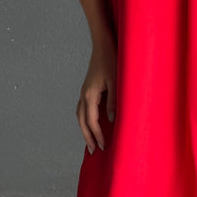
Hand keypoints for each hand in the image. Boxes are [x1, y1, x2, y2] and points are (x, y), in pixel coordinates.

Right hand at [76, 28, 116, 152]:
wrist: (103, 44)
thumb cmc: (111, 60)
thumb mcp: (116, 81)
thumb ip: (114, 101)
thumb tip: (112, 119)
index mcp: (90, 95)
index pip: (92, 121)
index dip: (98, 135)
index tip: (104, 146)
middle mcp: (84, 94)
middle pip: (82, 121)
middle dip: (88, 137)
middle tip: (93, 151)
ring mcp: (84, 91)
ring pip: (80, 115)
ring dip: (84, 129)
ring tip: (90, 141)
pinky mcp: (87, 88)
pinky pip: (82, 108)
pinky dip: (84, 119)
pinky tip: (90, 122)